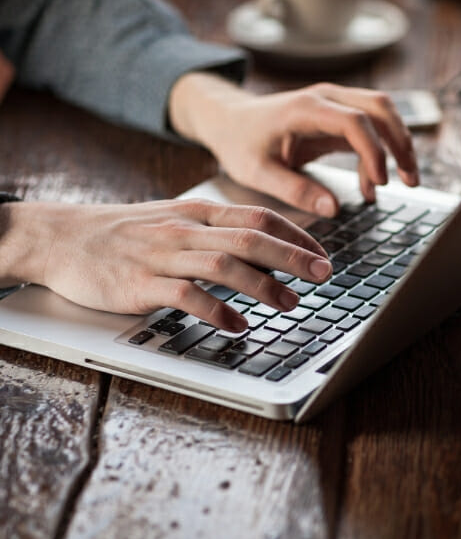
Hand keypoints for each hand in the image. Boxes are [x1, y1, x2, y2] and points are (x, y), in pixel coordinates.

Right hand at [0, 200, 331, 331]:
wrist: (59, 238)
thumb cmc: (125, 235)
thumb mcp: (176, 221)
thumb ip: (218, 231)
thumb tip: (267, 244)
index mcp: (198, 213)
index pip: (259, 216)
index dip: (297, 235)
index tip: (323, 255)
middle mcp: (185, 230)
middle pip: (250, 237)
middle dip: (293, 257)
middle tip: (324, 275)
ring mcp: (162, 256)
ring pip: (223, 264)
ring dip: (263, 285)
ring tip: (290, 303)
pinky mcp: (140, 284)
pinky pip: (185, 296)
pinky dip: (216, 311)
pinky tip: (238, 325)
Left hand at [169, 73, 418, 217]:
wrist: (227, 120)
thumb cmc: (238, 143)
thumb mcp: (257, 173)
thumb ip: (294, 190)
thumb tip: (332, 208)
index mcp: (305, 108)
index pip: (354, 121)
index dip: (374, 151)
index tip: (380, 182)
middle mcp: (325, 97)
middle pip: (380, 107)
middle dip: (401, 143)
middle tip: (410, 179)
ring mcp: (334, 102)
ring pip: (383, 112)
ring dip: (399, 144)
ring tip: (406, 182)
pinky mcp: (338, 114)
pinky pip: (371, 127)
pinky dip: (381, 152)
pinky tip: (372, 185)